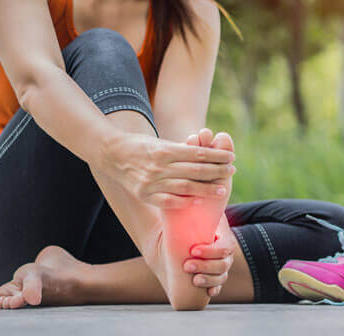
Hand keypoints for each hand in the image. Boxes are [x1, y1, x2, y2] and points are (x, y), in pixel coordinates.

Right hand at [95, 131, 235, 208]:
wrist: (111, 154)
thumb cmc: (139, 145)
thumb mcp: (159, 142)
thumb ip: (178, 150)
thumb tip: (203, 154)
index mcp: (165, 149)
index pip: (197, 153)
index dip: (216, 156)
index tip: (230, 157)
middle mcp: (160, 165)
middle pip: (196, 170)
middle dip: (217, 171)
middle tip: (232, 171)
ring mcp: (152, 181)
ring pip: (186, 187)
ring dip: (207, 189)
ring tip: (222, 189)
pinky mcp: (144, 194)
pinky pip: (169, 201)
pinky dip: (184, 202)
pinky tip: (197, 202)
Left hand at [183, 214, 237, 296]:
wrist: (187, 234)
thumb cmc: (192, 221)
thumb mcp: (197, 213)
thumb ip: (197, 207)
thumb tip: (190, 195)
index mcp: (224, 236)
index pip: (225, 247)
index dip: (211, 251)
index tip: (193, 250)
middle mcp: (226, 253)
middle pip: (223, 264)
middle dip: (205, 266)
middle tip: (186, 265)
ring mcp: (222, 266)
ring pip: (221, 277)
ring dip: (208, 280)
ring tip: (194, 280)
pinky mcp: (215, 277)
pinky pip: (218, 286)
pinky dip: (213, 289)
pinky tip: (207, 292)